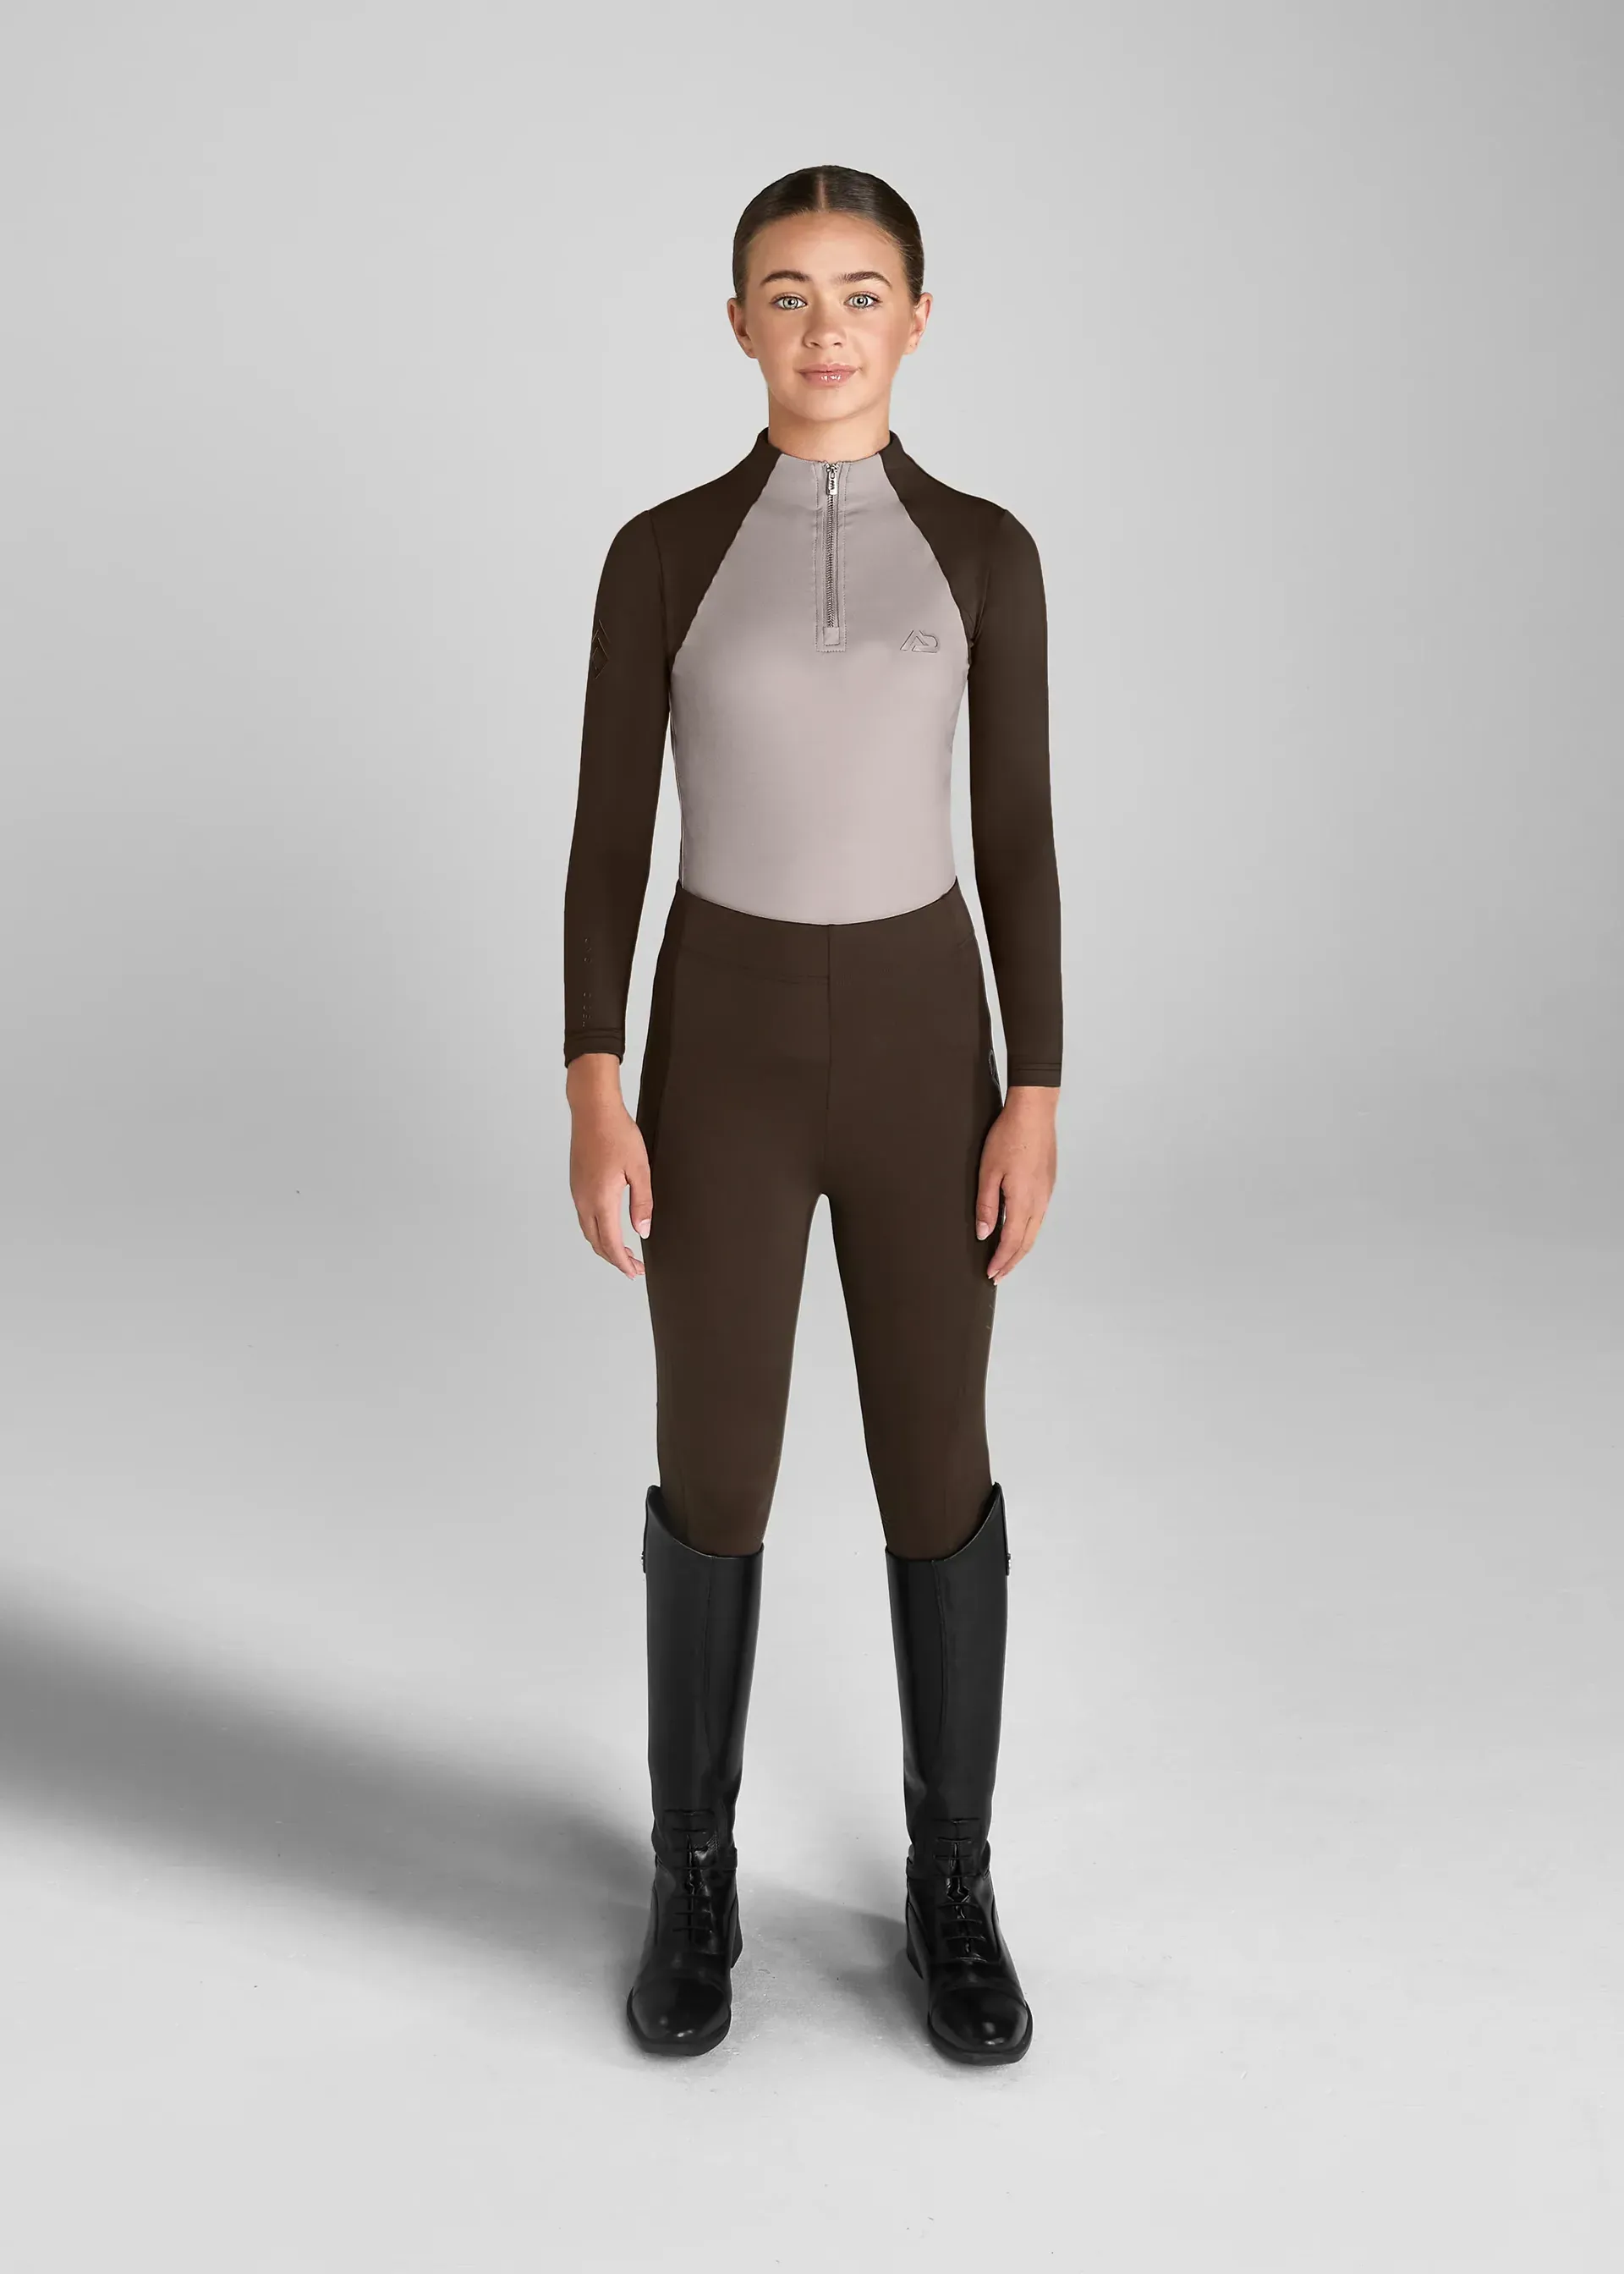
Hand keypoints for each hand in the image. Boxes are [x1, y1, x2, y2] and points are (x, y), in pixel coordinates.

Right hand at [567, 1054, 652, 1278]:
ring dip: (604, 1246)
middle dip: (614, 1258)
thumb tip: (643, 1232)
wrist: (593, 1109)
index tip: (635, 1272)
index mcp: (601, 1199)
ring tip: (623, 1253)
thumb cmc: (618, 1134)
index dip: (622, 1262)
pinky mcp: (576, 1184)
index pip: (610, 1242)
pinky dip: (596, 1231)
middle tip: (633, 1268)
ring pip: (588, 1230)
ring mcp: (577, 1192)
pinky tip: (608, 1228)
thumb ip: (642, 1203)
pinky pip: (583, 1217)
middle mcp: (584, 1200)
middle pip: (595, 1241)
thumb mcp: (639, 1169)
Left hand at [974, 1086, 1057, 1282]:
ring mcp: (1046, 1193)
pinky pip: (1039, 1218)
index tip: (990, 1274)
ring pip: (1035, 1231)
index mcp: (1023, 1201)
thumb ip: (987, 1205)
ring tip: (1007, 1260)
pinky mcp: (1048, 1184)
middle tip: (998, 1276)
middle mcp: (1039, 1202)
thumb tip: (984, 1234)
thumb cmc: (1009, 1137)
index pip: (1011, 1242)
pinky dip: (1028, 1233)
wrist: (1034, 1112)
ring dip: (1020, 1249)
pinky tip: (1019, 1232)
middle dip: (1011, 1262)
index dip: (1001, 1261)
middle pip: (1026, 1243)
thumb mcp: (988, 1172)